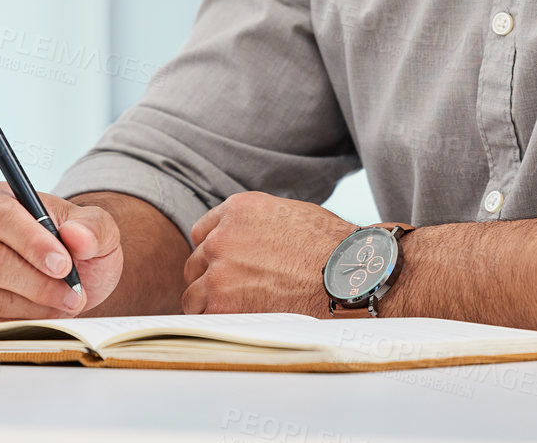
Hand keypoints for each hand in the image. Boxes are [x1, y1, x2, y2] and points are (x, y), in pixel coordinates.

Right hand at [0, 182, 122, 326]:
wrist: (67, 274)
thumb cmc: (75, 244)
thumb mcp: (96, 227)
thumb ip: (93, 226)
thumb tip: (77, 235)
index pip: (2, 216)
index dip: (32, 243)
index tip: (63, 265)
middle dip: (38, 284)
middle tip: (73, 295)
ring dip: (33, 308)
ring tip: (65, 305)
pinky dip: (16, 326)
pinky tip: (41, 318)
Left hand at [183, 191, 354, 314]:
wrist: (344, 273)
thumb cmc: (329, 246)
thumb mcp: (287, 214)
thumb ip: (257, 226)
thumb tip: (250, 243)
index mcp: (238, 210)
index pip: (203, 232)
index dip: (213, 252)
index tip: (222, 266)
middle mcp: (221, 237)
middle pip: (194, 263)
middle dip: (209, 278)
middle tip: (231, 293)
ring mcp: (218, 270)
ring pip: (193, 294)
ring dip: (209, 304)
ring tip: (236, 315)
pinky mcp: (222, 303)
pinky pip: (202, 319)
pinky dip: (215, 324)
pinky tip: (236, 326)